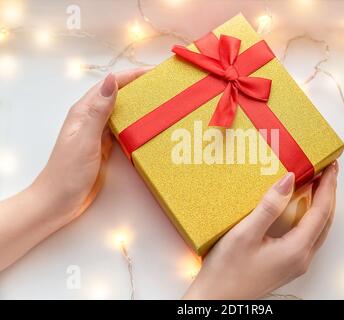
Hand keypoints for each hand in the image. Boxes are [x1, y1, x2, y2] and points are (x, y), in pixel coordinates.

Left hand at [0, 68, 147, 270]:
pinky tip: (149, 127)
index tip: (155, 72)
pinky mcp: (106, 147)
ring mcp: (99, 133)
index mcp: (84, 111)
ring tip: (162, 103)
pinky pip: (124, 130)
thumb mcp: (85, 139)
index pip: (111, 85)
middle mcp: (92, 118)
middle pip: (118, 96)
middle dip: (139, 88)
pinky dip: (136, 125)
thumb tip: (111, 80)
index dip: (132, 76)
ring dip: (140, 106)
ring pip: (123, 112)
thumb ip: (99, 111)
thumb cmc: (68, 171)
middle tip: (164, 87)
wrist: (59, 201)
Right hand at [183, 162, 338, 298]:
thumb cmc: (227, 271)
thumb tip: (289, 180)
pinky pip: (306, 235)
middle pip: (324, 220)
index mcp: (296, 250)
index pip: (321, 212)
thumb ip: (269, 206)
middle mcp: (301, 258)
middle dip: (329, 194)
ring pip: (317, 229)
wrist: (216, 299)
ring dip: (320, 205)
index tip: (331, 166)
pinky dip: (309, 217)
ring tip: (318, 184)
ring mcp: (295, 263)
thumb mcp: (245, 234)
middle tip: (327, 170)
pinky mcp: (286, 264)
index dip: (328, 187)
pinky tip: (300, 208)